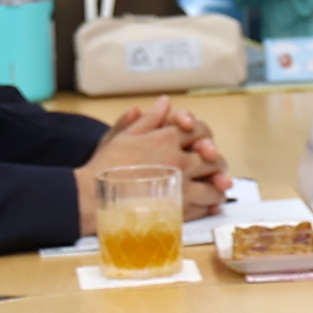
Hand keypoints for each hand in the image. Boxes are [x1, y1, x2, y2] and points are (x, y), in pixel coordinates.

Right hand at [79, 109, 226, 223]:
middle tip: (215, 165)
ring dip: (218, 185)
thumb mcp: (124, 135)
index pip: (200, 130)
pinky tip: (209, 205)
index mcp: (167, 139)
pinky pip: (204, 206)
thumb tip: (165, 102)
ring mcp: (182, 186)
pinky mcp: (180, 209)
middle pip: (212, 158)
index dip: (204, 134)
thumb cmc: (106, 166)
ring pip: (213, 184)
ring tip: (218, 188)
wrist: (94, 195)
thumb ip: (149, 119)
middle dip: (216, 160)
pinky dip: (210, 205)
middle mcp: (179, 161)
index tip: (203, 141)